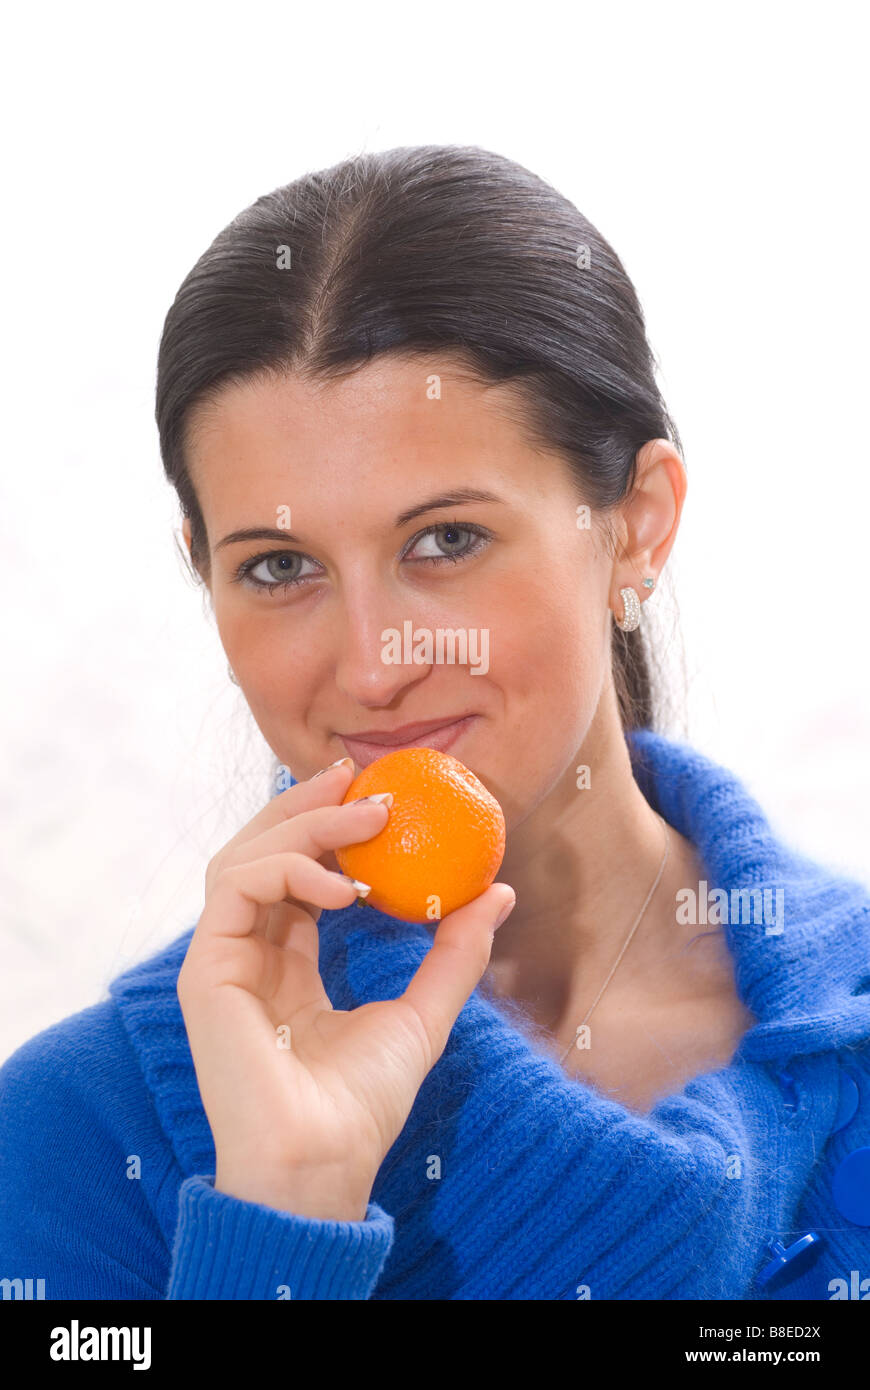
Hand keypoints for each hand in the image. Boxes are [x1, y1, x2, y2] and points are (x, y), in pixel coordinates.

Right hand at [176, 760, 514, 1220]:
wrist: (324, 1162)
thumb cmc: (364, 1104)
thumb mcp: (424, 1013)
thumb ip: (454, 953)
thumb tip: (498, 893)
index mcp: (286, 962)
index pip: (296, 873)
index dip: (328, 826)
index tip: (376, 792)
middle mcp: (249, 953)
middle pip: (262, 851)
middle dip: (307, 806)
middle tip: (358, 775)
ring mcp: (221, 960)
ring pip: (244, 857)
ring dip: (304, 826)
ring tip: (365, 819)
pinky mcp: (205, 969)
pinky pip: (237, 888)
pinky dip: (290, 870)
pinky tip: (346, 886)